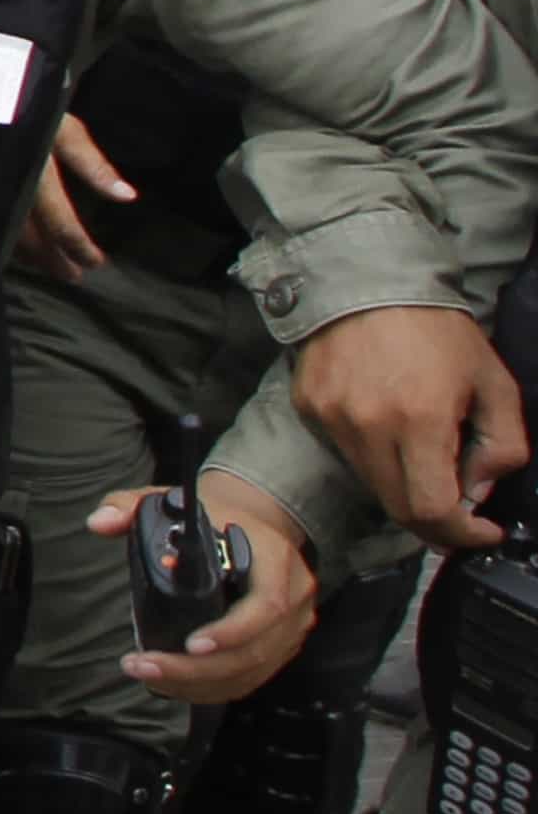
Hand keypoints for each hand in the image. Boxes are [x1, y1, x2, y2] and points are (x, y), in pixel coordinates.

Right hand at [18, 113, 132, 281]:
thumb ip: (94, 166)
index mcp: (35, 173)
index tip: (96, 263)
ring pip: (6, 235)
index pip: (61, 223)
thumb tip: (127, 197)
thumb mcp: (66, 130)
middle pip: (32, 237)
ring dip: (31, 256)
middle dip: (54, 260)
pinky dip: (6, 239)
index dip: (79, 247)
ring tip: (49, 266)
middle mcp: (6, 187)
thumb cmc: (26, 108)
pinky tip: (17, 247)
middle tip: (73, 276)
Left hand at [93, 474, 318, 706]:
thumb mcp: (172, 502)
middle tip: (146, 666)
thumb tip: (99, 523)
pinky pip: (251, 678)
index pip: (267, 604)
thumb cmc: (211, 516)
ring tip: (149, 675)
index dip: (233, 631)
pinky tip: (173, 684)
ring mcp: (292, 626)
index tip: (189, 644)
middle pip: (256, 649)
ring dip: (200, 683)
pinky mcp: (281, 645)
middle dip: (199, 668)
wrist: (252, 523)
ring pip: (252, 671)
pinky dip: (212, 687)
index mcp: (275, 558)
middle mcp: (294, 596)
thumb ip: (130, 506)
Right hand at [292, 300, 523, 549]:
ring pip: (373, 482)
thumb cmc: (437, 328)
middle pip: (399, 508)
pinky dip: (375, 453)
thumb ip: (503, 444)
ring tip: (424, 454)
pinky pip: (347, 451)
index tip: (482, 531)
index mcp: (420, 419)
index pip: (433, 509)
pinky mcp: (310, 408)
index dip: (461, 534)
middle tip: (460, 510)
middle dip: (437, 520)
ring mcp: (333, 419)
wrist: (367, 279)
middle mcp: (369, 426)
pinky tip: (388, 422)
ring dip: (404, 484)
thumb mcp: (495, 382)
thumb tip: (478, 489)